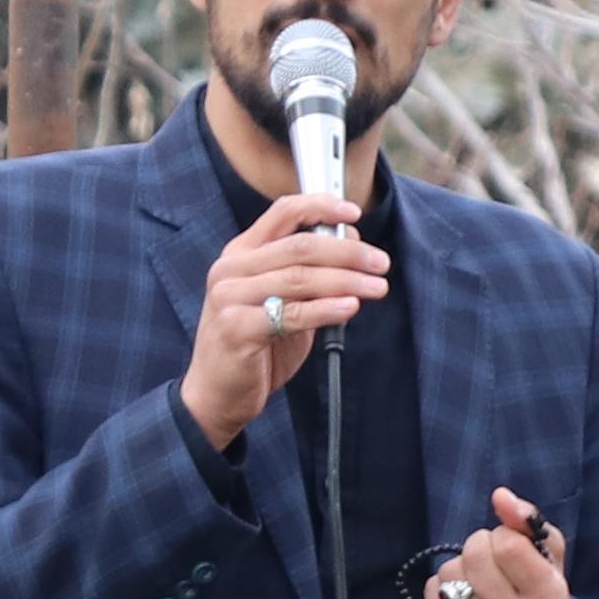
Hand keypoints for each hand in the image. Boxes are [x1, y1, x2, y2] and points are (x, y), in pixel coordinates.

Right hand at [183, 193, 390, 448]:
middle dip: (347, 252)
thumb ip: (309, 273)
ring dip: (346, 281)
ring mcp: (230, 298)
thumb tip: (352, 243)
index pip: (282, 213)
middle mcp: (232, 269)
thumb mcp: (282, 300)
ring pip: (299, 279)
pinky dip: (326, 309)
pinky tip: (351, 308)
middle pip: (299, 246)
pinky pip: (291, 314)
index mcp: (241, 253)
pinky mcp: (237, 329)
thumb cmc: (255, 343)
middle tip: (380, 263)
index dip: (320, 206)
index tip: (353, 213)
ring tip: (376, 287)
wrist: (217, 392)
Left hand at [420, 487, 570, 598]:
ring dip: (460, 567)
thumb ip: (529, 521)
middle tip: (492, 564)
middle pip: (476, 554)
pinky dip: (441, 587)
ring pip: (449, 571)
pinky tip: (460, 598)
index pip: (509, 545)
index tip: (511, 548)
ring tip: (477, 582)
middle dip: (481, 548)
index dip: (505, 536)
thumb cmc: (538, 591)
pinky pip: (431, 590)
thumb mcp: (548, 556)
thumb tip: (500, 496)